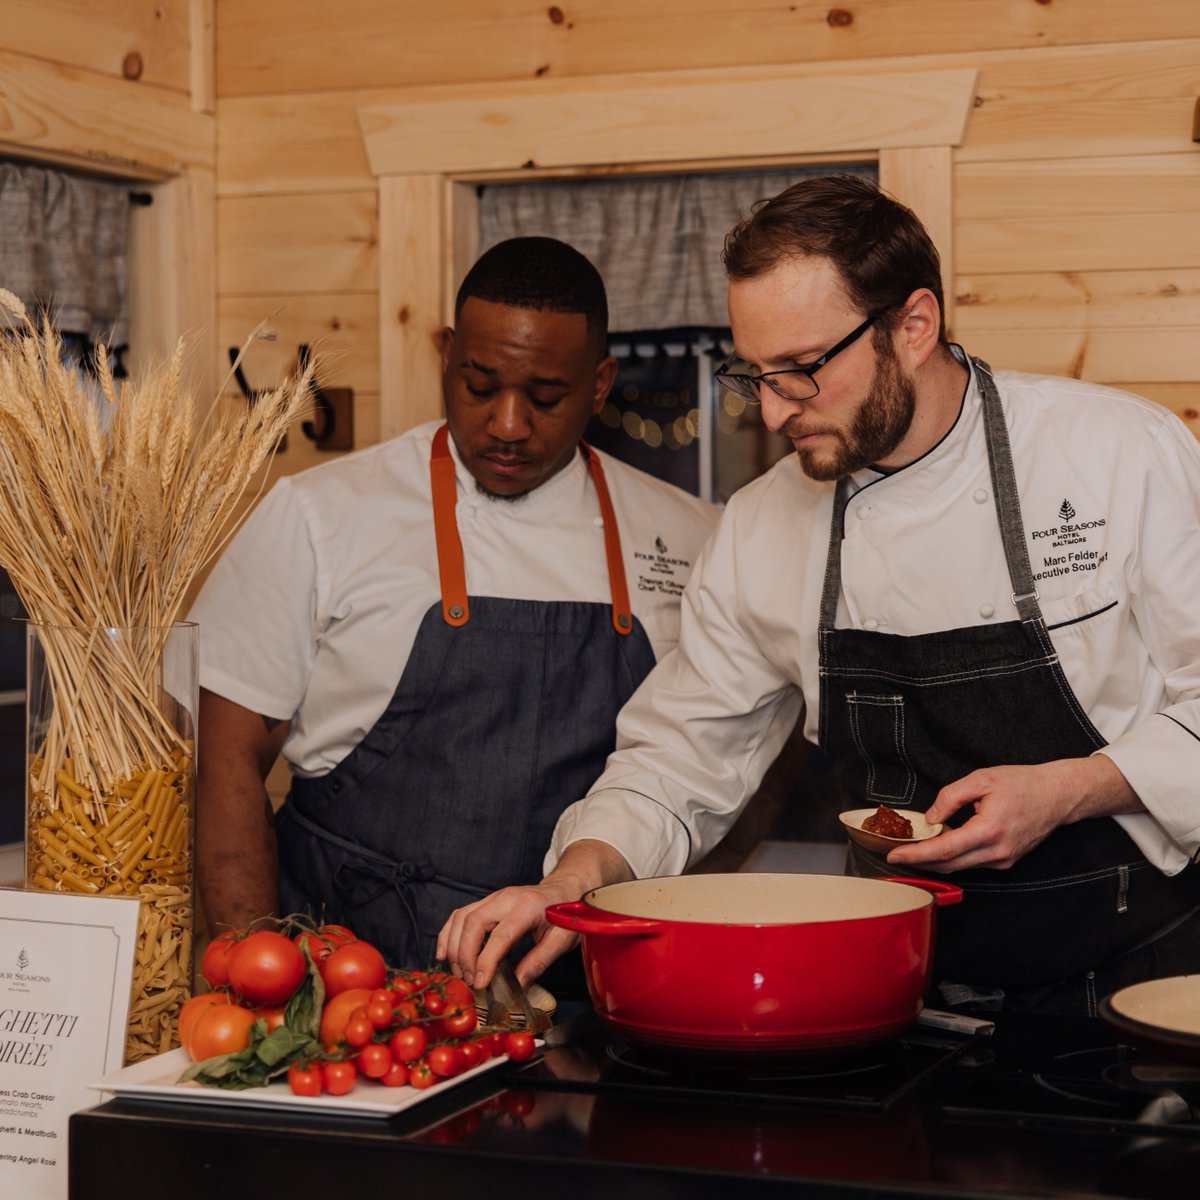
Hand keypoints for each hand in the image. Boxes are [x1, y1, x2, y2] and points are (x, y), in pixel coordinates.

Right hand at [437, 838, 633, 988]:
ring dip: (454, 947)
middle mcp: (507, 897)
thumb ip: (539, 962)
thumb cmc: (567, 914)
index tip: (480, 982)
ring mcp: (494, 897)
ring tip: (459, 973)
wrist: (568, 889)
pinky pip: (460, 914)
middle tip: (469, 981)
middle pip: (474, 922)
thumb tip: (517, 985)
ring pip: (462, 917)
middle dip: (465, 955)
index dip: (486, 960)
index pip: (501, 934)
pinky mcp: (487, 902)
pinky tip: (444, 953)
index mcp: (529, 906)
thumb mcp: (562, 940)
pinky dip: (448, 933)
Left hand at [885, 754, 1140, 873]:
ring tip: (913, 847)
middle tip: (894, 853)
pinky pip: (972, 863)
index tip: (894, 855)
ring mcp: (1003, 859)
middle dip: (919, 861)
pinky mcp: (1006, 860)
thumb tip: (930, 819)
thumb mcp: (981, 779)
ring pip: (959, 866)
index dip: (916, 855)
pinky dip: (952, 856)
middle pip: (948, 864)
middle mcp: (997, 851)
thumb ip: (951, 797)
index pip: (944, 849)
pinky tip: (940, 843)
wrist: (1057, 795)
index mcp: (990, 830)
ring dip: (934, 860)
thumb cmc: (1022, 783)